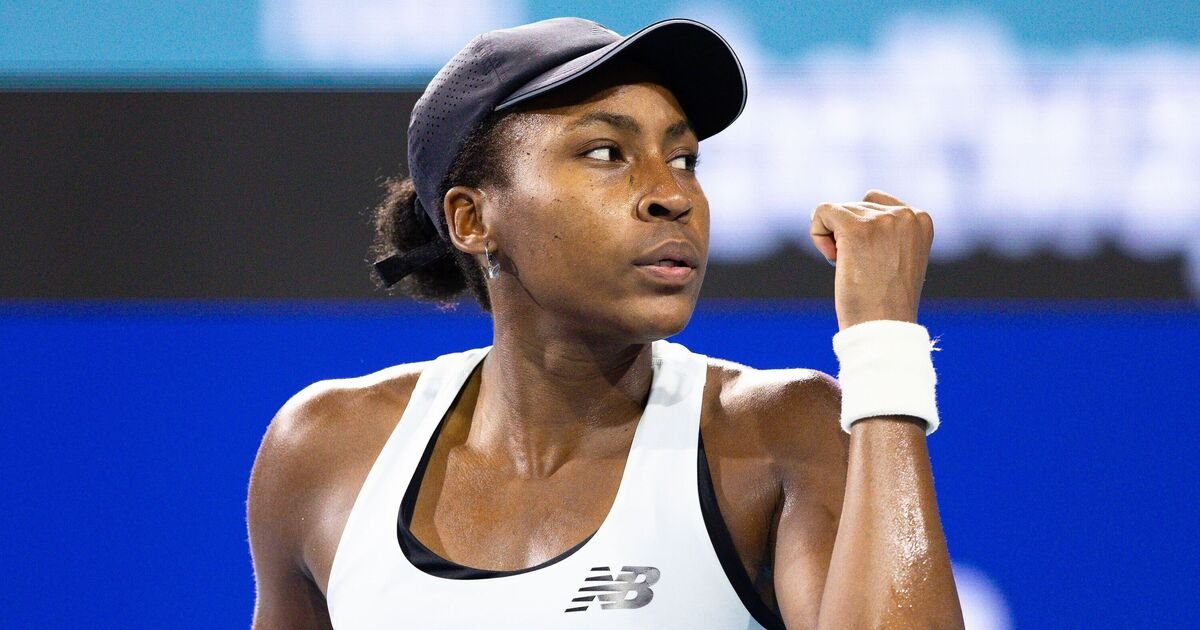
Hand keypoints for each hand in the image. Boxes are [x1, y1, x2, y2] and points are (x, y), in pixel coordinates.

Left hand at [809, 190, 932, 329]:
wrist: (883, 327)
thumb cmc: (886, 301)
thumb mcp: (898, 257)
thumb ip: (887, 231)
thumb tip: (855, 211)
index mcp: (921, 219)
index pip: (875, 203)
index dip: (864, 231)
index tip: (875, 260)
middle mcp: (906, 213)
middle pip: (854, 206)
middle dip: (848, 237)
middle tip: (864, 270)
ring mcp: (882, 219)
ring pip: (836, 211)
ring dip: (834, 240)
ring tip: (854, 269)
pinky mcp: (855, 227)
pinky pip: (822, 212)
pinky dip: (818, 234)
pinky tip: (834, 259)